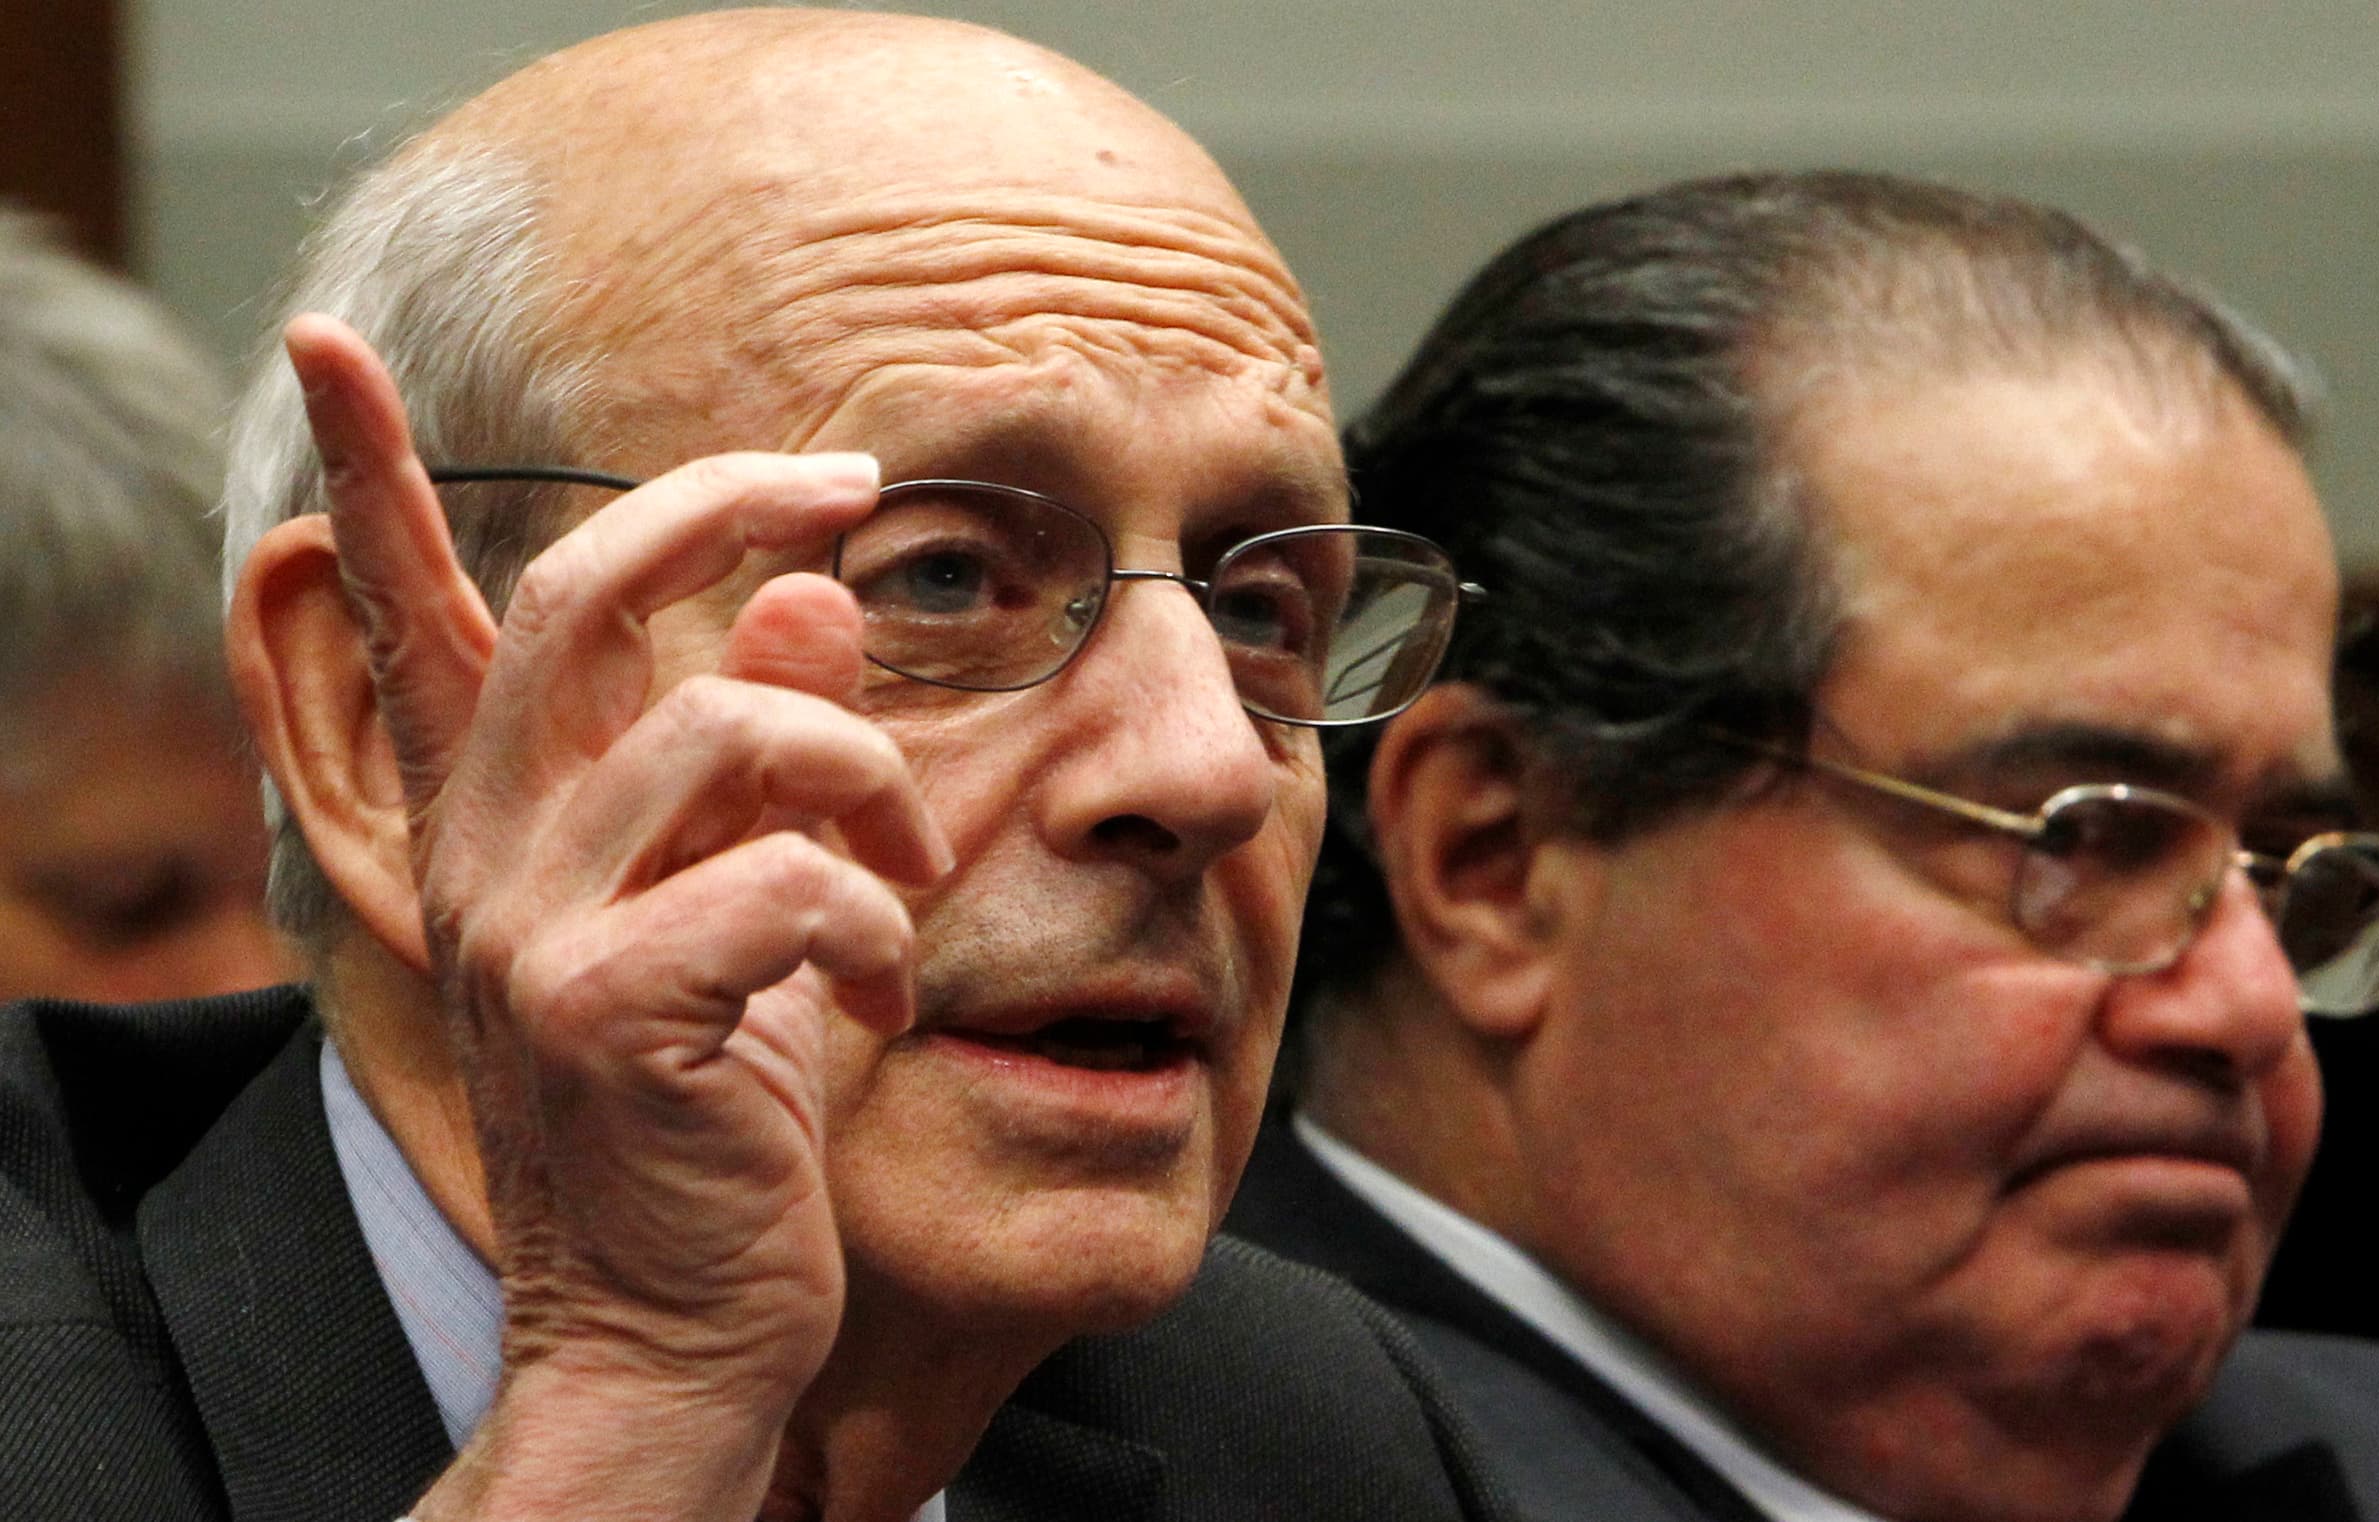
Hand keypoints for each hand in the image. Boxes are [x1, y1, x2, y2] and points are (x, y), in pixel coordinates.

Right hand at [285, 314, 952, 1516]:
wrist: (677, 1335)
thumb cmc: (716, 1122)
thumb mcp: (742, 916)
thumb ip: (760, 761)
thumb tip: (804, 601)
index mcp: (512, 827)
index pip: (427, 622)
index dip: (374, 480)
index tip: (332, 339)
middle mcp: (491, 860)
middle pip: (581, 600)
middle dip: (721, 501)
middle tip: (847, 475)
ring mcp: (532, 936)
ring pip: (719, 730)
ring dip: (863, 777)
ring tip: (903, 879)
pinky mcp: (605, 1016)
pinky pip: (781, 881)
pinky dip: (870, 921)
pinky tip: (881, 994)